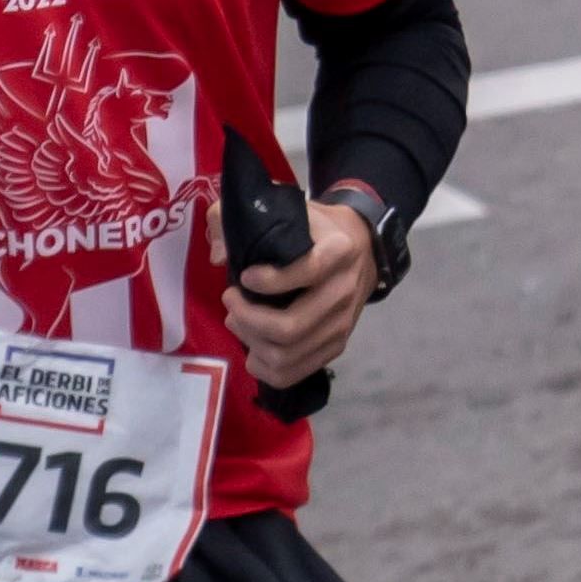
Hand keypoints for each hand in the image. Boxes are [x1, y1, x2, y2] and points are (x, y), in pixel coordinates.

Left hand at [227, 201, 374, 392]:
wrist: (362, 246)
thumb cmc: (316, 229)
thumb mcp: (287, 208)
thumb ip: (241, 217)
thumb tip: (218, 255)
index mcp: (339, 251)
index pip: (305, 272)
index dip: (268, 280)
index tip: (245, 276)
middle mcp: (345, 290)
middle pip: (290, 326)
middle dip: (247, 319)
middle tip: (231, 301)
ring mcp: (343, 323)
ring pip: (287, 354)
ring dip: (251, 342)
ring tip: (238, 321)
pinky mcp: (337, 345)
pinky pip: (294, 373)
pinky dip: (264, 367)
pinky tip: (252, 347)